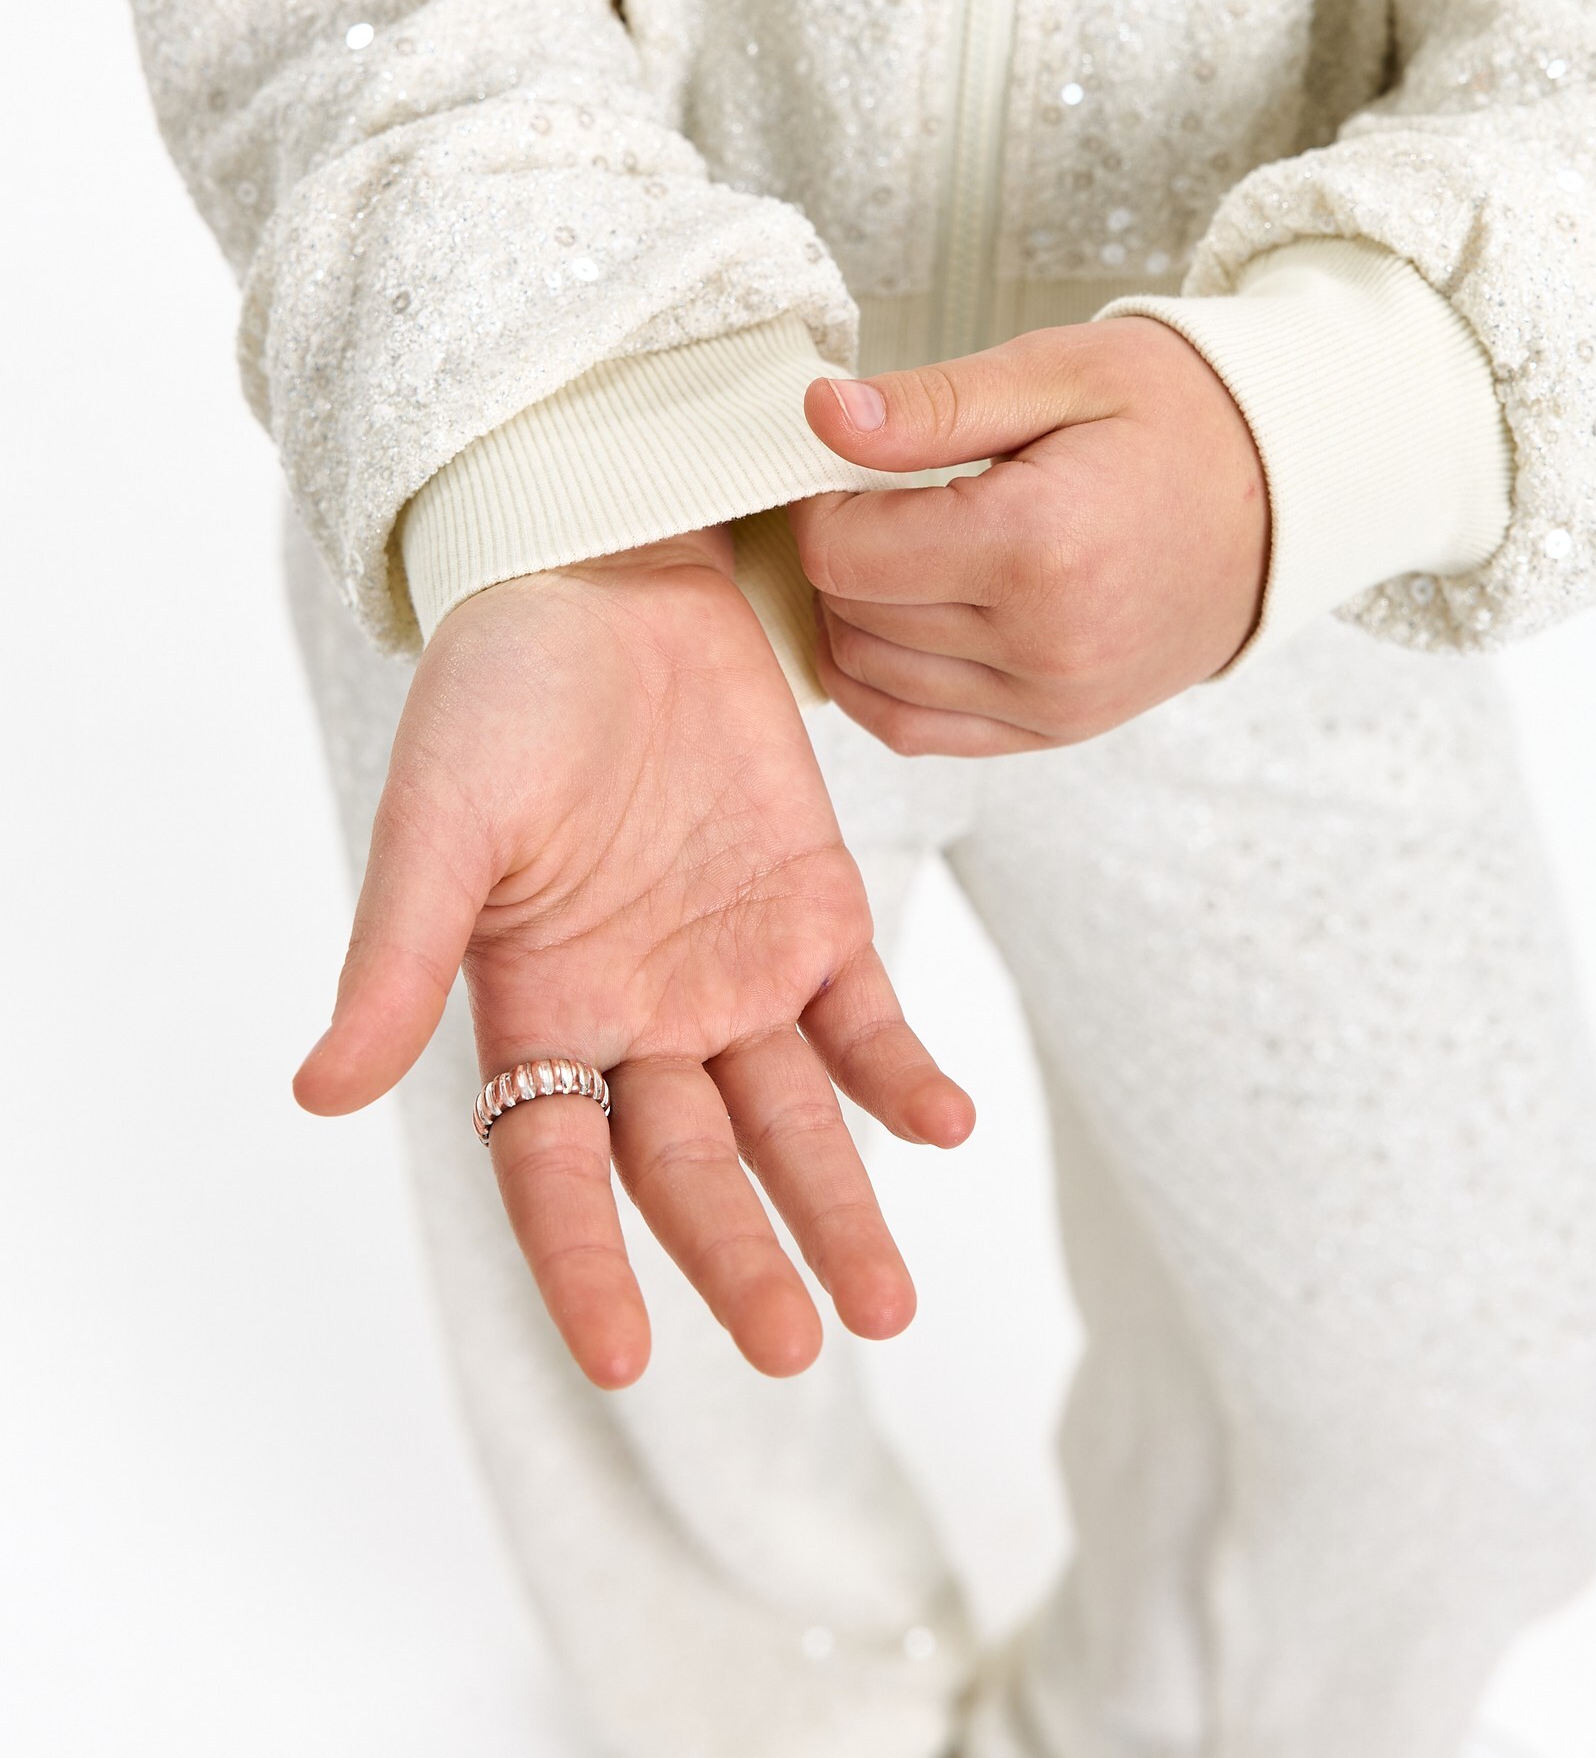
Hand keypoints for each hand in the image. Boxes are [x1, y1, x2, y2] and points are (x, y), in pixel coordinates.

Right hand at [293, 531, 973, 1387]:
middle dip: (741, 1259)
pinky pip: (863, 1018)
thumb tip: (320, 1090)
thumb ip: (397, 956)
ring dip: (837, 1204)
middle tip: (799, 1345)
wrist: (611, 571)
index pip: (555, 1176)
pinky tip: (940, 1124)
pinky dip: (901, 1076)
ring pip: (790, 1121)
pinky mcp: (812, 911)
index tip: (623, 1360)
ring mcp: (731, 973)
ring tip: (885, 1299)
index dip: (583, 1267)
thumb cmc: (501, 692)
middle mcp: (637, 1018)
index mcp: (535, 1011)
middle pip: (691, 1171)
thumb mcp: (440, 822)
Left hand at [789, 319, 1269, 755]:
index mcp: (1040, 543)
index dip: (819, 502)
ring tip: (896, 547)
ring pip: (870, 677)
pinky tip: (898, 616)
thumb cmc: (1176, 415)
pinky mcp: (1059, 727)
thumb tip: (820, 416)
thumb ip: (931, 402)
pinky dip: (879, 678)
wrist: (1286, 492)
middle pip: (852, 615)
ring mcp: (1054, 698)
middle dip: (837, 552)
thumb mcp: (1058, 371)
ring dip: (853, 613)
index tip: (849, 463)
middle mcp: (1046, 641)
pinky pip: (915, 729)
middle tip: (873, 494)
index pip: (843, 554)